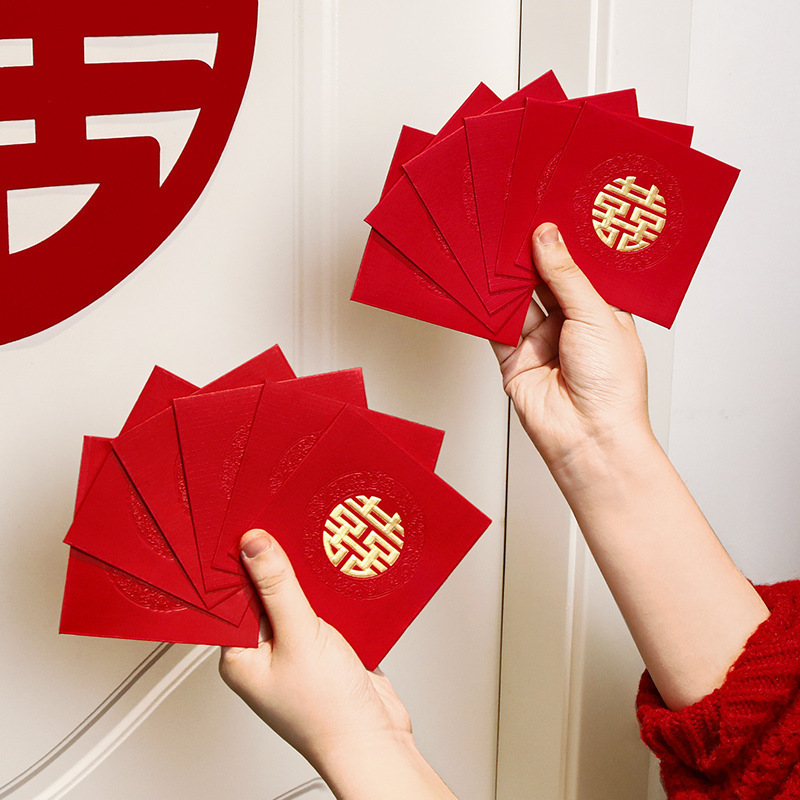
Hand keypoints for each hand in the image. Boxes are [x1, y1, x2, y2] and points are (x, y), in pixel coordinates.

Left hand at [219, 529, 456, 798]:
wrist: (374, 741)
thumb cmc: (326, 713)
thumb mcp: (298, 638)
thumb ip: (276, 588)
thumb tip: (253, 546)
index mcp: (239, 656)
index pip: (229, 596)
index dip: (238, 560)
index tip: (249, 526)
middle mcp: (263, 651)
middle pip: (263, 592)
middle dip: (276, 564)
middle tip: (284, 527)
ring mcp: (294, 649)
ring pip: (295, 597)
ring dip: (306, 577)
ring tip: (314, 545)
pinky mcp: (323, 646)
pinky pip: (320, 607)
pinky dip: (328, 591)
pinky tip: (336, 573)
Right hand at [495, 224, 768, 710]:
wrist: (589, 439)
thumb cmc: (612, 386)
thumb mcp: (595, 315)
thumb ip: (565, 276)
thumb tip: (546, 237)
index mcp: (602, 311)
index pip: (578, 267)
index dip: (564, 241)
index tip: (548, 210)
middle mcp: (570, 323)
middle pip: (544, 280)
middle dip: (530, 254)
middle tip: (514, 219)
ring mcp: (540, 341)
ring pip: (517, 299)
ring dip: (506, 276)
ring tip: (494, 240)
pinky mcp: (513, 359)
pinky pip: (495, 326)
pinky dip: (485, 306)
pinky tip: (479, 279)